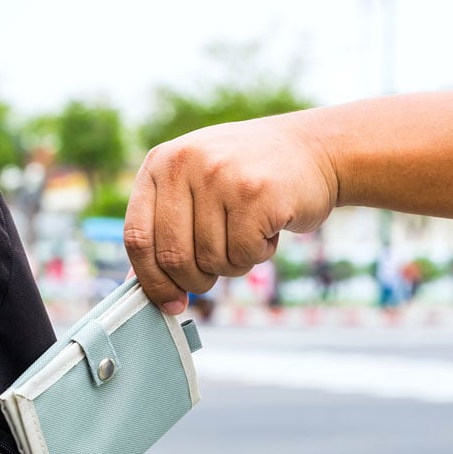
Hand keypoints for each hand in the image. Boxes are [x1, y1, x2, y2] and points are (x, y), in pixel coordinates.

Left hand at [124, 111, 338, 312]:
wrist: (314, 150)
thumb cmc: (248, 178)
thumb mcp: (196, 188)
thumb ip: (164, 229)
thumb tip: (138, 287)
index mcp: (160, 164)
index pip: (137, 236)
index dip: (151, 280)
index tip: (169, 303)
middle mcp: (184, 163)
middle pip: (172, 256)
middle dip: (195, 281)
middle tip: (214, 274)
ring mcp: (220, 175)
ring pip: (210, 260)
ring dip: (233, 264)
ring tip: (248, 234)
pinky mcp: (256, 193)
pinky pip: (243, 255)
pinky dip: (257, 255)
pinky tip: (268, 228)